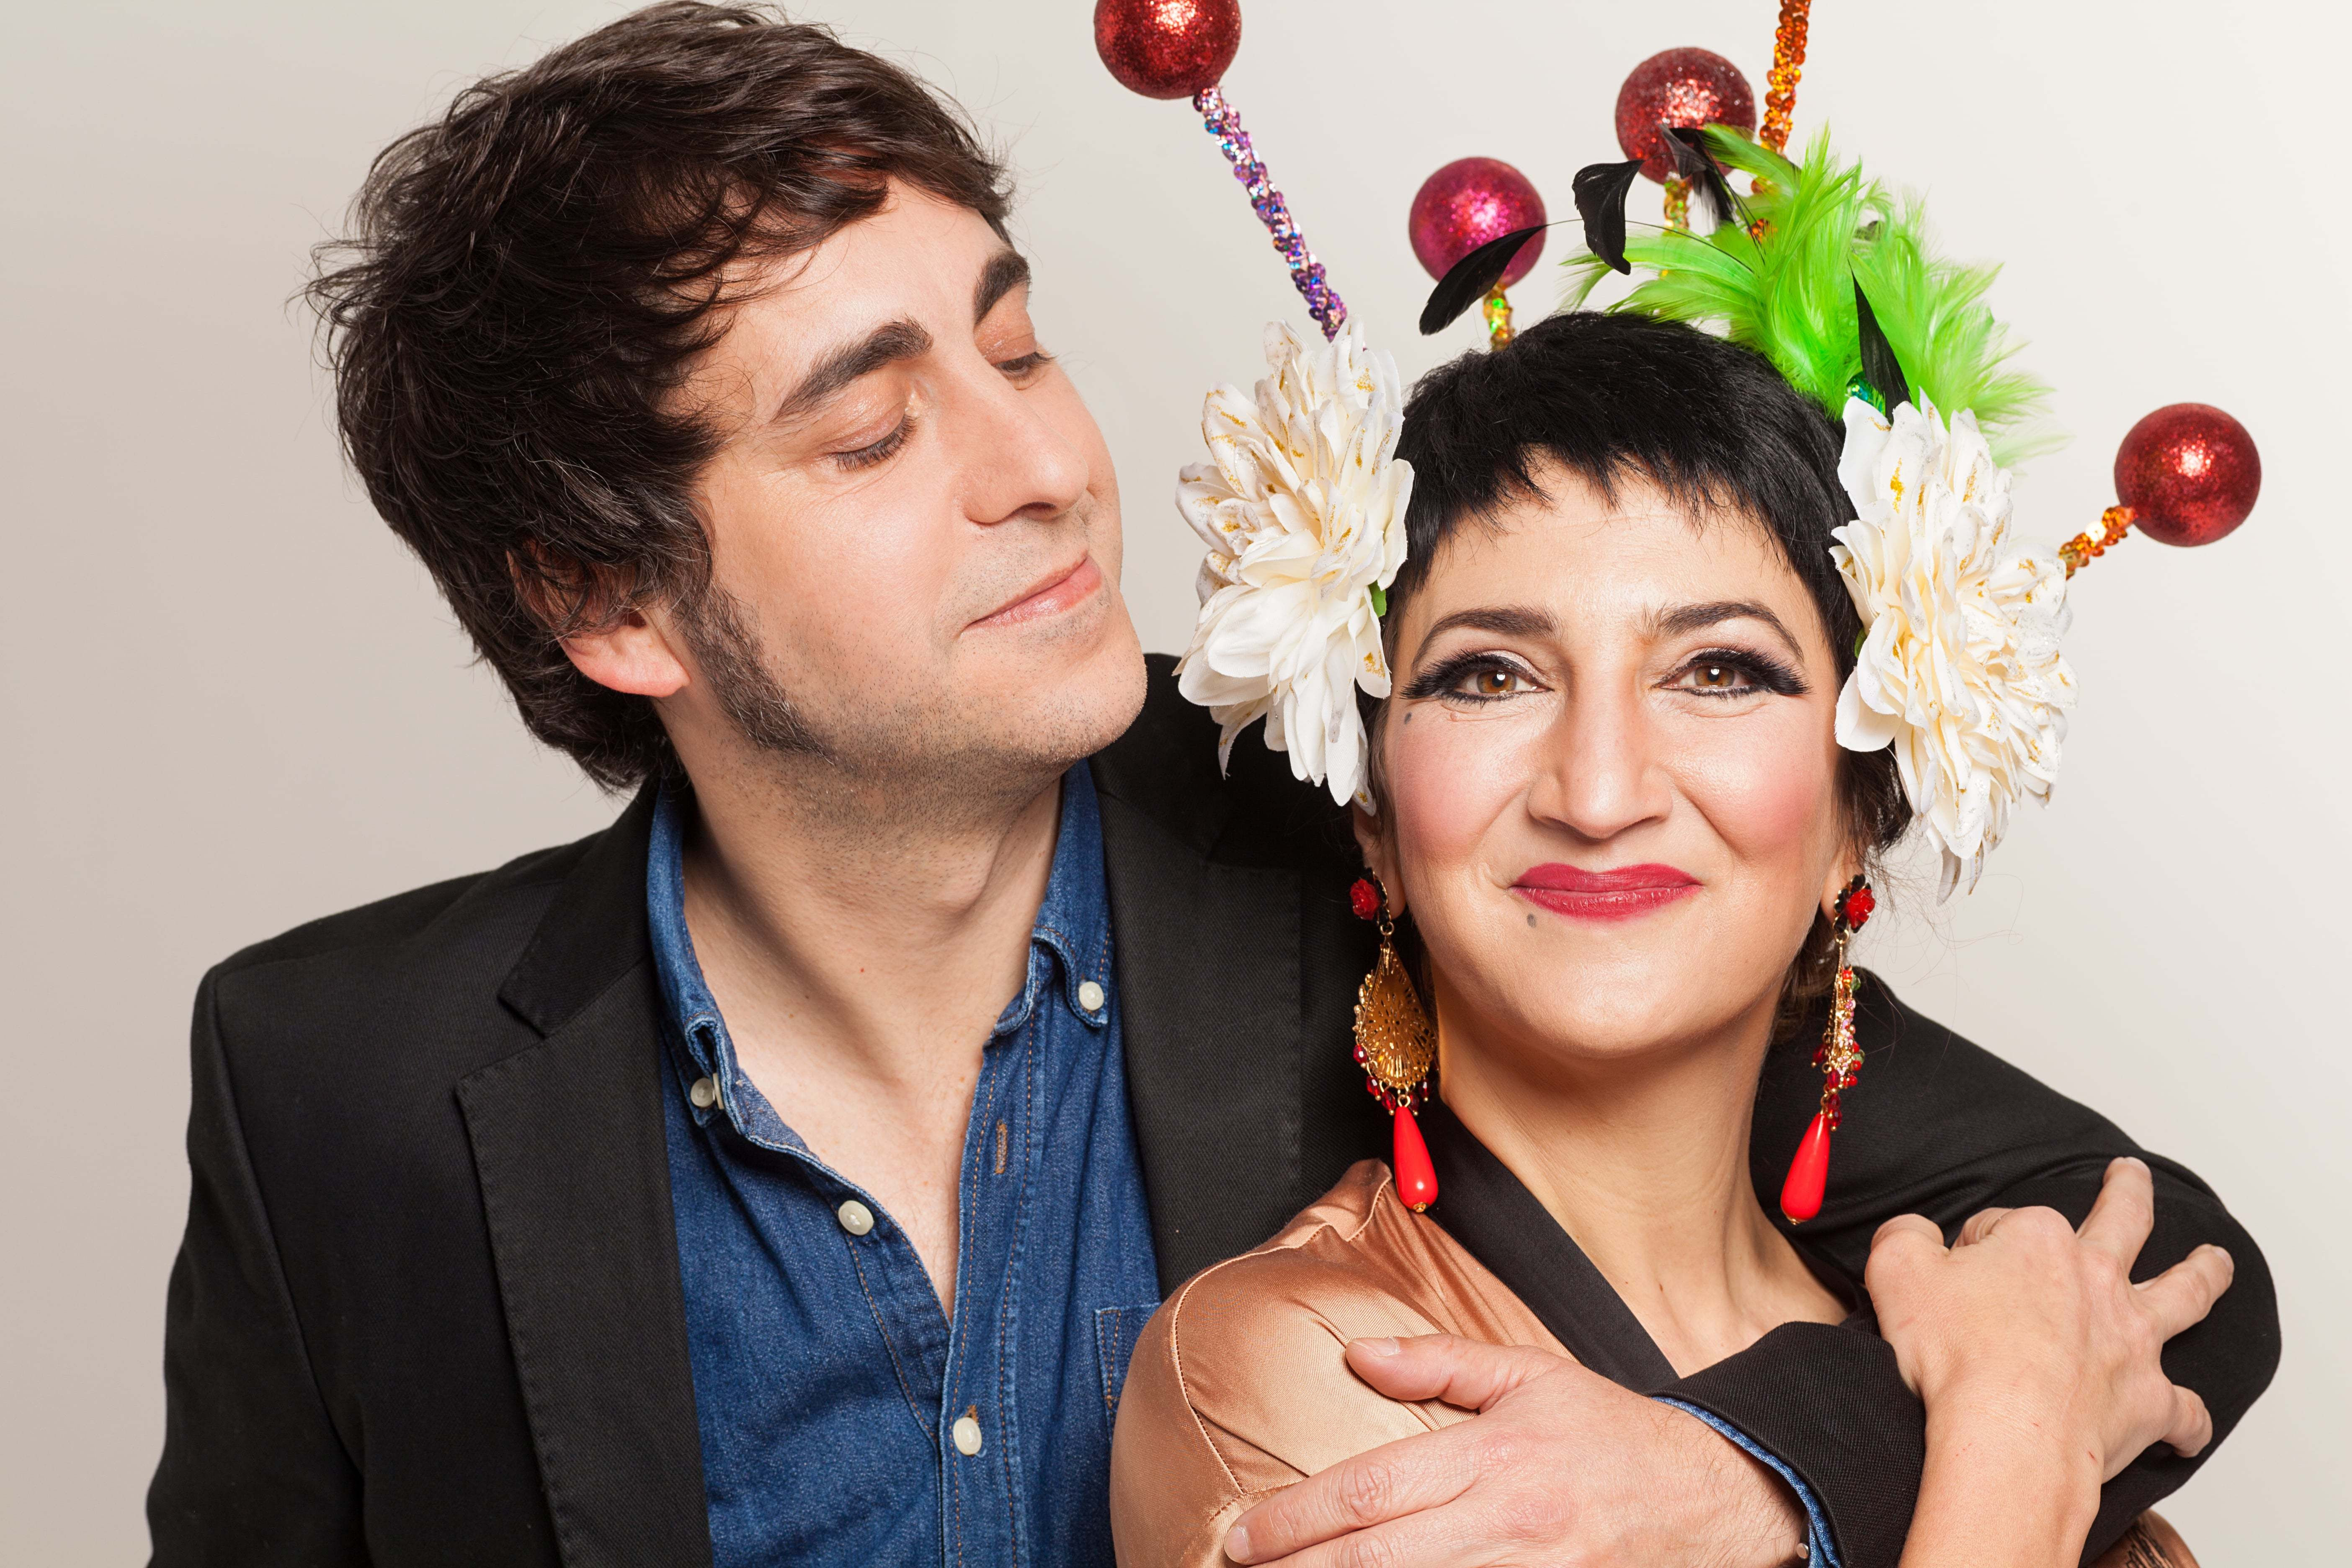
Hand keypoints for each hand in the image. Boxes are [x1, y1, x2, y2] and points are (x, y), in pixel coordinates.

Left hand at [1222, 1334, 1806, 1567]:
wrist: (1719, 1499)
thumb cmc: (1616, 1436)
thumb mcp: (1533, 1377)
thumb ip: (1441, 1363)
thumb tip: (1359, 1355)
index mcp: (1496, 1457)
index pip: (1370, 1491)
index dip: (1296, 1518)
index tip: (1243, 1535)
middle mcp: (1509, 1524)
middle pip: (1378, 1558)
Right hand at [1866, 1156, 2232, 1485]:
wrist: (2009, 1435)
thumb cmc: (1956, 1356)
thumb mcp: (1895, 1269)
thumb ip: (1905, 1234)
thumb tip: (1917, 1231)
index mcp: (2039, 1240)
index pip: (2003, 1225)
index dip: (1974, 1249)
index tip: (1955, 1279)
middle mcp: (2098, 1278)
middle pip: (2124, 1221)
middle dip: (2128, 1192)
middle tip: (2131, 1175)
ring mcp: (2132, 1339)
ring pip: (2184, 1293)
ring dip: (2205, 1273)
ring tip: (2217, 1261)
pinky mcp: (2150, 1400)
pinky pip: (2185, 1411)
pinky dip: (2187, 1420)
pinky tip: (2185, 1426)